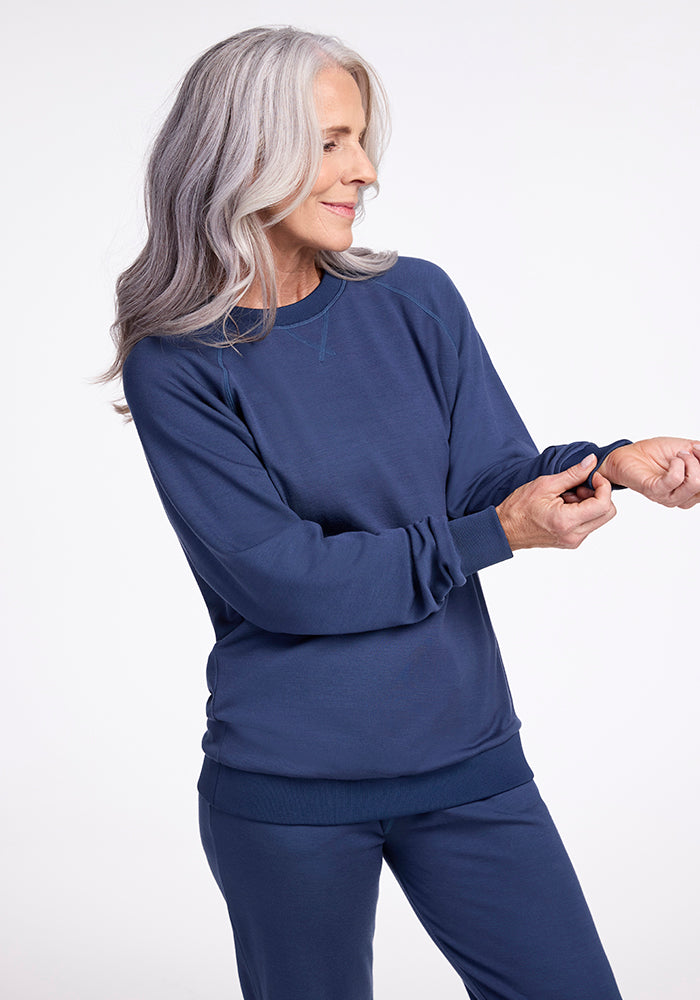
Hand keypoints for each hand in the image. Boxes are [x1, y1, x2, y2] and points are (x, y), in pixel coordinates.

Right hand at [496, 454, 616, 550]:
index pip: (603, 505)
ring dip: (589, 503)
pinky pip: (589, 524)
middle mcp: (574, 535)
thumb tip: (591, 462)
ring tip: (567, 495)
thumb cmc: (519, 509)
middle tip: (578, 486)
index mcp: (566, 521)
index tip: (591, 476)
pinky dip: (583, 511)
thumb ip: (572, 474)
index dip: (603, 486)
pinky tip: (565, 504)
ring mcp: (574, 541)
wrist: (506, 530)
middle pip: (607, 513)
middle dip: (599, 495)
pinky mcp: (572, 541)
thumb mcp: (545, 484)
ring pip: (599, 518)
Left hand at [598, 438, 699, 508]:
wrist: (630, 454)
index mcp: (693, 491)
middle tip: (687, 451)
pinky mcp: (655, 491)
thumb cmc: (657, 453)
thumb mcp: (688, 449)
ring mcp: (669, 497)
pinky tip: (672, 460)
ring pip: (695, 483)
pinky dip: (677, 464)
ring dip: (690, 462)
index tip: (697, 449)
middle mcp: (683, 498)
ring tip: (678, 456)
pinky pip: (675, 479)